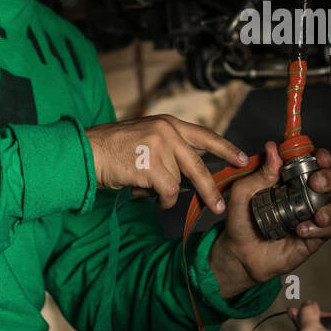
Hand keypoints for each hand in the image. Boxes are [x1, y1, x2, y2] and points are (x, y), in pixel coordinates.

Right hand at [85, 114, 247, 211]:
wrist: (88, 152)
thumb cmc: (114, 149)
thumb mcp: (147, 138)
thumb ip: (170, 149)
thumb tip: (191, 174)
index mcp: (169, 123)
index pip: (205, 135)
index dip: (226, 148)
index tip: (242, 159)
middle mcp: (168, 131)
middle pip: (199, 165)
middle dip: (210, 188)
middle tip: (218, 206)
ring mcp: (160, 147)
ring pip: (177, 183)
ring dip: (164, 193)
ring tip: (145, 186)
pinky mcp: (151, 165)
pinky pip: (167, 192)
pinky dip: (158, 199)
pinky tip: (143, 192)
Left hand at [207, 142, 330, 295]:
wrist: (239, 254)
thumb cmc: (241, 221)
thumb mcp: (242, 193)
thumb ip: (259, 172)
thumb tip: (272, 149)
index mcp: (289, 180)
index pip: (311, 162)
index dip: (320, 156)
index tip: (318, 156)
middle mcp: (304, 195)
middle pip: (329, 180)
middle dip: (328, 178)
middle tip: (315, 182)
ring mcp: (310, 216)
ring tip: (317, 215)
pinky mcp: (313, 237)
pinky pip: (327, 230)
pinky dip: (318, 229)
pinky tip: (302, 230)